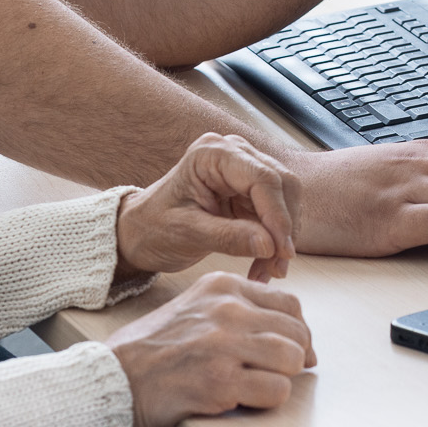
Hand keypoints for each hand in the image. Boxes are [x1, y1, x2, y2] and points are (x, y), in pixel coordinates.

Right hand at [106, 271, 314, 426]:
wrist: (114, 376)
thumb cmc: (152, 348)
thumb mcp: (194, 307)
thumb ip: (235, 310)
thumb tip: (286, 332)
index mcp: (221, 286)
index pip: (289, 303)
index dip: (297, 331)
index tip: (293, 349)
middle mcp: (226, 309)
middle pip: (296, 331)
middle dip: (295, 356)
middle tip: (280, 372)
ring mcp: (224, 344)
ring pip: (292, 357)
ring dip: (283, 377)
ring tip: (260, 384)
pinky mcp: (220, 381)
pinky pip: (276, 389)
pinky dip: (268, 399)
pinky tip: (246, 398)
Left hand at [115, 133, 298, 282]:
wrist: (142, 231)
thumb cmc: (154, 226)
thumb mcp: (187, 233)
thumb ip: (228, 237)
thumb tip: (269, 245)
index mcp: (212, 154)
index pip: (261, 178)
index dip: (278, 215)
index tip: (282, 252)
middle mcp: (233, 153)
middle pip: (282, 184)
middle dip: (284, 228)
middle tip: (277, 268)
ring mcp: (243, 169)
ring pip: (285, 200)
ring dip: (282, 238)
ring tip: (268, 272)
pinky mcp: (249, 190)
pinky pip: (276, 213)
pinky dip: (275, 241)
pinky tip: (264, 265)